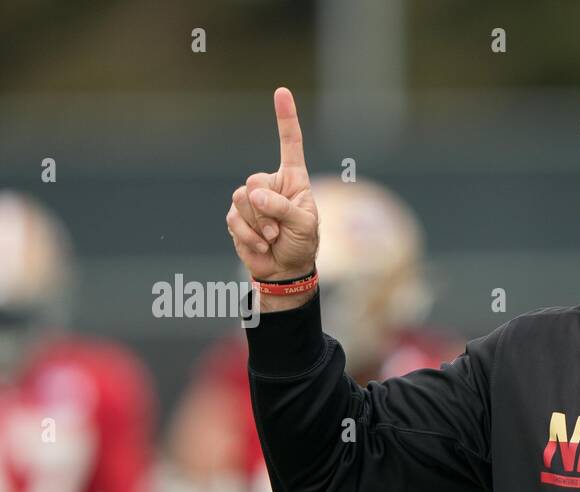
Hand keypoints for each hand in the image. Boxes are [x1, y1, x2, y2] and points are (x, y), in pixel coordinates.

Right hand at [225, 87, 318, 293]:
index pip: (290, 144)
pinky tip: (261, 246)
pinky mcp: (235, 216)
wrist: (284, 271)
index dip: (286, 118)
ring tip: (272, 238)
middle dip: (267, 212)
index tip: (282, 92)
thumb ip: (282, 208)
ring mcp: (250, 199)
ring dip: (259, 226)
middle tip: (281, 231)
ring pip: (242, 201)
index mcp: (293, 180)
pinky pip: (234, 220)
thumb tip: (253, 195)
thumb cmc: (301, 245)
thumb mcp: (303, 226)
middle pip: (255, 182)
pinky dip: (249, 237)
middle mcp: (270, 184)